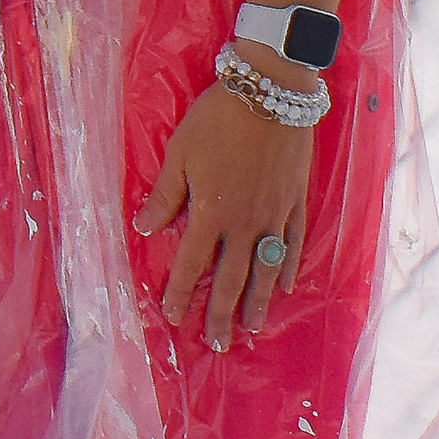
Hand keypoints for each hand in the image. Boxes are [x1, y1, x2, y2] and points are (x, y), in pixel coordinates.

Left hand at [133, 71, 315, 350]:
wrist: (271, 93)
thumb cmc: (216, 120)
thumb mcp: (179, 153)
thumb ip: (165, 194)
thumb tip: (143, 229)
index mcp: (211, 213)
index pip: (191, 263)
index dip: (181, 292)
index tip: (173, 317)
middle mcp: (245, 223)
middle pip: (232, 278)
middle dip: (223, 313)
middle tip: (219, 344)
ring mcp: (275, 215)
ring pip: (265, 269)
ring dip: (257, 301)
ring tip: (252, 327)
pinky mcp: (296, 202)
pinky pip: (293, 244)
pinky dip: (287, 268)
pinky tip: (284, 286)